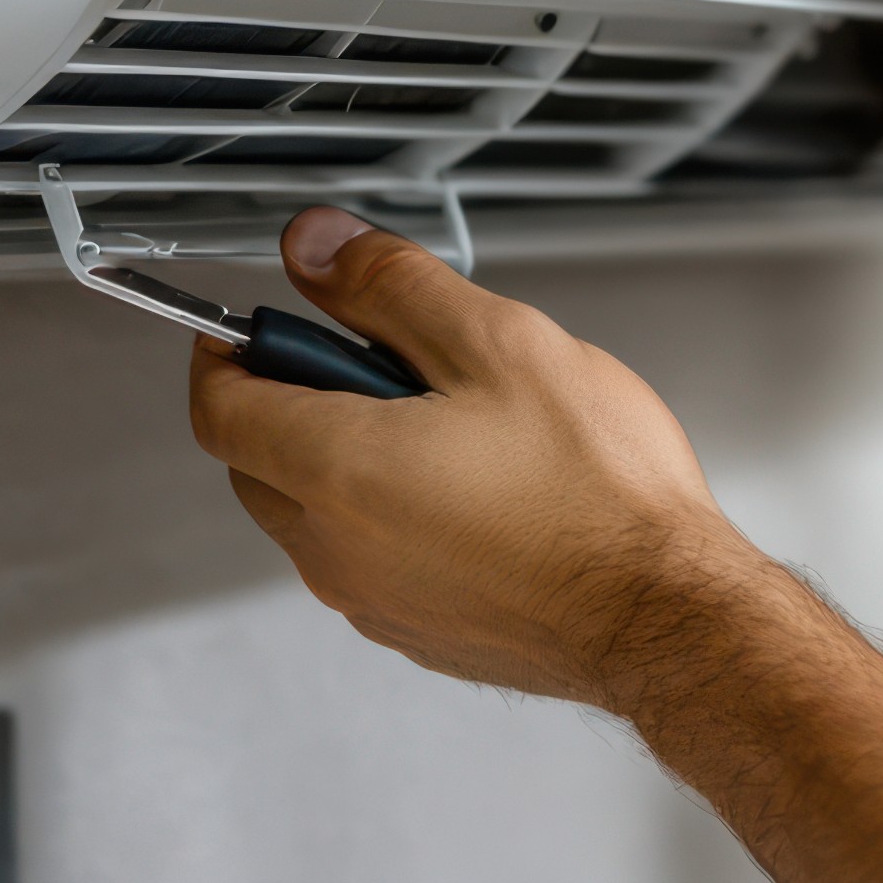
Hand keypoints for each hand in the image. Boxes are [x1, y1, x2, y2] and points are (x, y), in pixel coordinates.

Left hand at [187, 208, 739, 702]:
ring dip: (353, 462)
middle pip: (259, 462)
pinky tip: (484, 494)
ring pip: (320, 514)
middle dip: (297, 402)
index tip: (257, 324)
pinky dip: (397, 519)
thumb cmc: (596, 491)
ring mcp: (373, 602)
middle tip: (384, 365)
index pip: (219, 406)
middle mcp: (334, 549)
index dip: (227, 351)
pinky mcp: (418, 634)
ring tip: (457, 430)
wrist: (663, 614)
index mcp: (337, 469)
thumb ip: (390, 287)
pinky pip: (374, 561)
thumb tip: (315, 248)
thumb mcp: (499, 343)